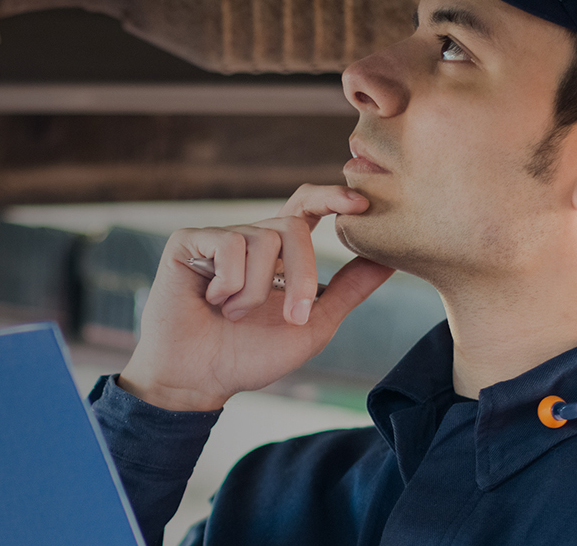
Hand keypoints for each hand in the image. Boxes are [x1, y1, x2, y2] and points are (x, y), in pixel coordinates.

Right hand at [118, 184, 395, 410]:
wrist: (198, 379)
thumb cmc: (249, 356)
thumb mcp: (313, 325)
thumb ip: (348, 290)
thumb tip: (388, 259)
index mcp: (278, 253)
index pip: (307, 206)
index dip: (332, 197)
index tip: (360, 204)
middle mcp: (249, 238)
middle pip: (293, 226)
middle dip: (303, 274)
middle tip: (295, 317)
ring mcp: (218, 237)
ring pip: (263, 240)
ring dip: (257, 292)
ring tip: (234, 315)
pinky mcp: (188, 241)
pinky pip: (229, 246)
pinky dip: (229, 285)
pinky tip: (212, 301)